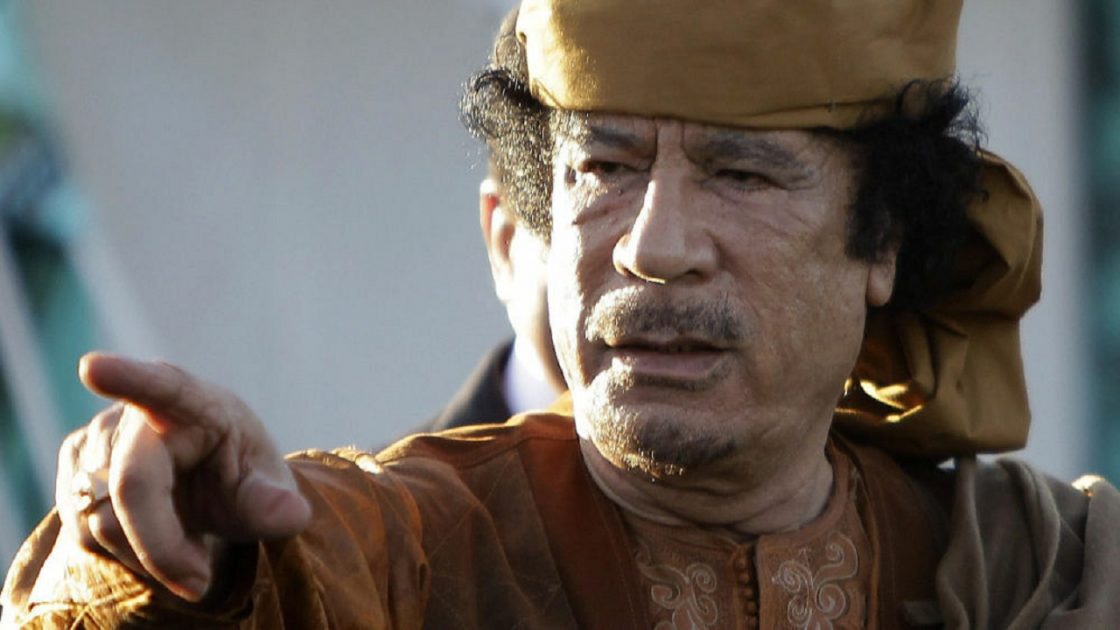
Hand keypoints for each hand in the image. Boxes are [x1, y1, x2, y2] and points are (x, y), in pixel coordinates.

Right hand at [56, 352, 310, 601]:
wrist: (205, 489)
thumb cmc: (239, 477)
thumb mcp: (267, 488)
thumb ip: (274, 502)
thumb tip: (289, 514)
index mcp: (195, 403)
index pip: (162, 386)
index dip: (128, 377)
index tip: (94, 367)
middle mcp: (135, 416)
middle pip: (132, 488)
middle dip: (163, 546)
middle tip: (199, 581)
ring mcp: (95, 443)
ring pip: (104, 521)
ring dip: (150, 552)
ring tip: (187, 540)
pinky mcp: (72, 476)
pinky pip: (87, 535)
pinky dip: (128, 554)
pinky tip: (156, 538)